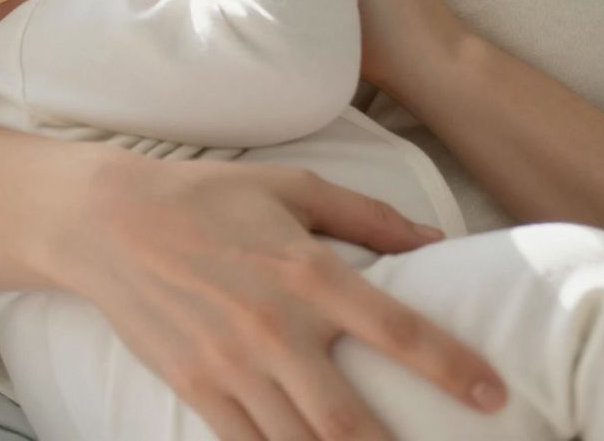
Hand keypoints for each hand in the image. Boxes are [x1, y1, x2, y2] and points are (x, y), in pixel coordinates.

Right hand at [51, 149, 506, 440]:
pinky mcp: (196, 390)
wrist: (111, 222)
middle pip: (347, 419)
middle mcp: (275, 328)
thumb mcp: (296, 186)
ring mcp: (231, 367)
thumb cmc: (212, 196)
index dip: (452, 368)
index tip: (493, 395)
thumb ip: (370, 217)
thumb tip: (436, 241)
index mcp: (310, 272)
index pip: (397, 331)